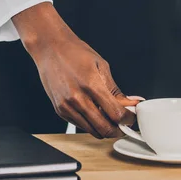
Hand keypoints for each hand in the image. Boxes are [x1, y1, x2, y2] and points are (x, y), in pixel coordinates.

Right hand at [12, 2, 138, 137]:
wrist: (50, 48)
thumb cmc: (74, 53)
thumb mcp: (101, 66)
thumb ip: (115, 90)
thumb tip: (130, 103)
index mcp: (92, 85)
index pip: (116, 114)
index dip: (127, 120)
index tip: (130, 118)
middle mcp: (78, 99)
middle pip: (105, 128)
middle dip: (118, 130)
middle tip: (123, 124)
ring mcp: (67, 107)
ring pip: (92, 131)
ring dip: (104, 129)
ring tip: (110, 119)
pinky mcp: (60, 110)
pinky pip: (80, 125)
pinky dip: (91, 124)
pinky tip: (94, 113)